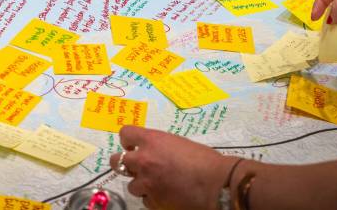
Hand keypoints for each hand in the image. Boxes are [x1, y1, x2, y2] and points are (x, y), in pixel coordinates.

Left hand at [111, 126, 231, 208]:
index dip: (127, 140)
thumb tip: (152, 152)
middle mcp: (144, 160)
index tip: (132, 145)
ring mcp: (147, 182)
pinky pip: (145, 200)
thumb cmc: (205, 160)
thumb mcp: (178, 143)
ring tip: (157, 184)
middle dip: (125, 164)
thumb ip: (159, 146)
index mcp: (151, 140)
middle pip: (117, 161)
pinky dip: (153, 198)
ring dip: (141, 184)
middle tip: (135, 166)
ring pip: (131, 185)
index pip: (125, 134)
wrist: (218, 184)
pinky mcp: (154, 201)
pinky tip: (166, 195)